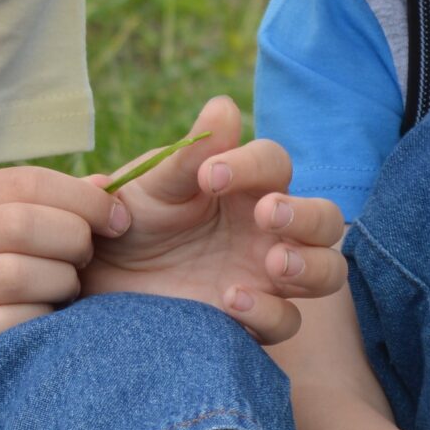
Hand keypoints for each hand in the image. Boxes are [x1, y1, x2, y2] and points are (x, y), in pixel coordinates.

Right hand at [0, 164, 128, 403]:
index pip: (26, 182)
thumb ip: (46, 205)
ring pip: (16, 274)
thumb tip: (109, 185)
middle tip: (86, 257)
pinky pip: (8, 324)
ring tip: (67, 288)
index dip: (83, 197)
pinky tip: (46, 320)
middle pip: (22, 223)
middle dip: (74, 238)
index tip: (118, 220)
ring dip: (60, 281)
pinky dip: (40, 320)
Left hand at [81, 95, 347, 344]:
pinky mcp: (254, 321)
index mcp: (246, 186)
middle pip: (326, 219)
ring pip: (328, 271)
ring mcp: (268, 277)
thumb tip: (224, 107)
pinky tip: (232, 299)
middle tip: (268, 215)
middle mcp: (269, 231)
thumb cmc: (132, 220)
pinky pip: (287, 321)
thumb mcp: (150, 186)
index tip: (209, 177)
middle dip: (307, 215)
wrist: (102, 280)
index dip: (251, 165)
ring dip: (310, 264)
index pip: (274, 164)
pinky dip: (270, 311)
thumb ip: (189, 155)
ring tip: (273, 263)